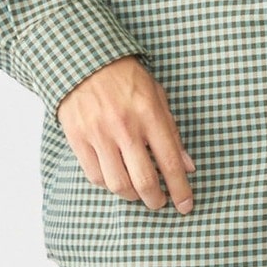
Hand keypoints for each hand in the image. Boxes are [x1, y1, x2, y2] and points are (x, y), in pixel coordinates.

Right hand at [56, 57, 195, 213]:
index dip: (181, 190)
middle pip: (144, 181)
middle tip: (160, 203)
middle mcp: (125, 127)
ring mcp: (99, 134)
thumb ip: (172, 132)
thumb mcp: (157, 97)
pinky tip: (116, 177)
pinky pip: (95, 176)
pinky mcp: (78, 139)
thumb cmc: (126, 78)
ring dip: (132, 196)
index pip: (170, 162)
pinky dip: (109, 184)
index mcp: (149, 114)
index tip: (186, 205)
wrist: (85, 60)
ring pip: (118, 184)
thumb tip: (187, 166)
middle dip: (156, 200)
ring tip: (138, 192)